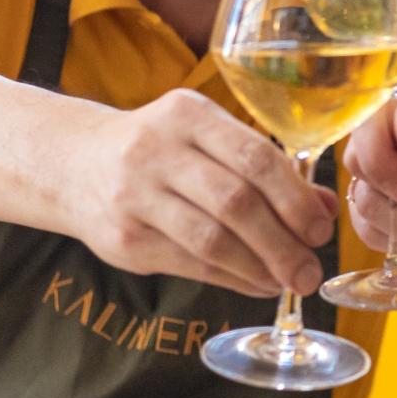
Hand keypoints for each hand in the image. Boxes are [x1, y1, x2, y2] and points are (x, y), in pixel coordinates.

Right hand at [64, 89, 336, 295]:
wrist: (71, 163)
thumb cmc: (160, 150)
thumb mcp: (208, 139)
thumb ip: (266, 168)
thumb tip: (325, 207)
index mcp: (187, 114)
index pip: (255, 157)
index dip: (295, 199)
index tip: (320, 228)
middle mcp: (156, 150)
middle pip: (236, 202)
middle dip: (283, 242)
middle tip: (310, 270)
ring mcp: (134, 195)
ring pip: (211, 240)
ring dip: (259, 267)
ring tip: (288, 281)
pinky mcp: (122, 238)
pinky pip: (190, 264)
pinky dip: (232, 279)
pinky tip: (257, 283)